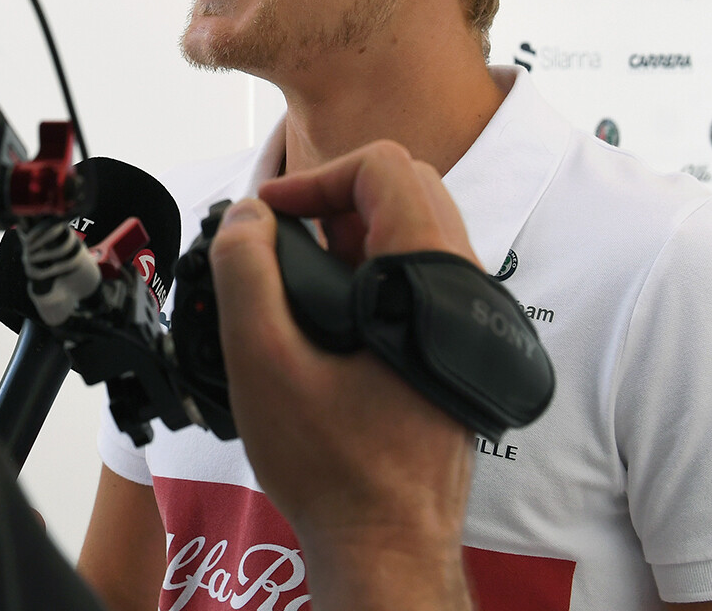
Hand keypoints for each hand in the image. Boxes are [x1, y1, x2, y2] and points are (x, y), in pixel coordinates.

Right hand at [208, 141, 477, 610]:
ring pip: (412, 231)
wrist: (386, 545)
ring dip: (350, 236)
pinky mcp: (453, 346)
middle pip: (404, 188)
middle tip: (282, 241)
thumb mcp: (262, 362)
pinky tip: (327, 315)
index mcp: (427, 278)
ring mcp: (465, 318)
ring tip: (296, 277)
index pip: (385, 167)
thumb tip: (249, 217)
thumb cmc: (335, 469)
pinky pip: (416, 275)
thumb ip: (246, 272)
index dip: (315, 177)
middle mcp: (462, 289)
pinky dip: (368, 271)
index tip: (270, 217)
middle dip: (334, 199)